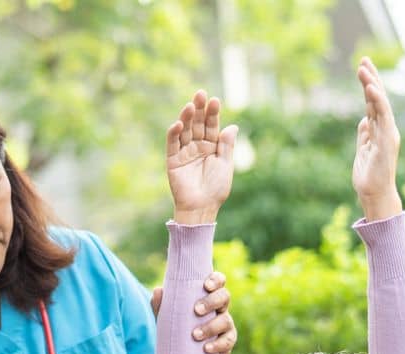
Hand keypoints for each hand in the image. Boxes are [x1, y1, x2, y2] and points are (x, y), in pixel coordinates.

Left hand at [150, 271, 237, 353]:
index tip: (206, 285)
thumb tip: (158, 291)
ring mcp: (226, 325)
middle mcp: (220, 307)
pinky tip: (205, 348)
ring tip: (195, 334)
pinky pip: (228, 341)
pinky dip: (218, 344)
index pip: (218, 281)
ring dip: (211, 327)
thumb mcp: (166, 316)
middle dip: (212, 302)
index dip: (216, 280)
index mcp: (208, 295)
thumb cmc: (176, 327)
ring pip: (226, 320)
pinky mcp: (227, 342)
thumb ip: (161, 304)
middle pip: (224, 296)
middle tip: (197, 310)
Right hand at [166, 91, 235, 224]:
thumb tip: (232, 126)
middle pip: (197, 123)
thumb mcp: (225, 165)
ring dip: (186, 117)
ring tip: (190, 105)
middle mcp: (197, 146)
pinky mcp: (173, 160)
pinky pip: (172, 144)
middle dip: (199, 109)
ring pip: (184, 130)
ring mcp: (184, 152)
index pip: (211, 125)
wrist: (201, 208)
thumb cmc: (216, 189)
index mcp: (211, 147)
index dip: (212, 113)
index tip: (215, 100)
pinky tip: (178, 123)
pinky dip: (174, 133)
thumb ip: (226, 145)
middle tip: (201, 94)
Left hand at [352, 57, 403, 220]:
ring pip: (380, 104)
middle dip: (371, 78)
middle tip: (363, 59)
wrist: (374, 195)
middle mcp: (386, 128)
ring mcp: (388, 133)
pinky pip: (383, 116)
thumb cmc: (369, 176)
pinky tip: (371, 88)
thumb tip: (364, 120)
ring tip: (363, 68)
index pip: (373, 103)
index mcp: (380, 130)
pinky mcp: (387, 140)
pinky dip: (378, 101)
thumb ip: (365, 134)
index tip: (361, 68)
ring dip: (372, 85)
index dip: (368, 85)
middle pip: (378, 98)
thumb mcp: (363, 150)